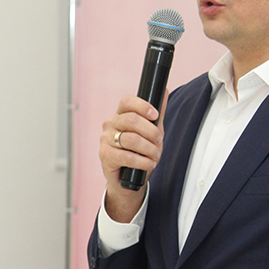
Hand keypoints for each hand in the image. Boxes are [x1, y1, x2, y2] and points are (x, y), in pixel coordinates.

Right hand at [98, 92, 167, 221]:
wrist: (128, 178)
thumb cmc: (139, 152)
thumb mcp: (152, 131)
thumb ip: (157, 113)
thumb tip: (163, 90)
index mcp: (121, 114)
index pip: (127, 101)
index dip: (142, 106)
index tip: (155, 115)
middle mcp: (111, 124)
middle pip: (131, 119)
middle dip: (151, 131)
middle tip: (158, 140)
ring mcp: (106, 139)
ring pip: (131, 139)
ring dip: (149, 149)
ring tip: (154, 155)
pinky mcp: (105, 155)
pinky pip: (127, 156)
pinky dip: (143, 161)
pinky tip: (148, 164)